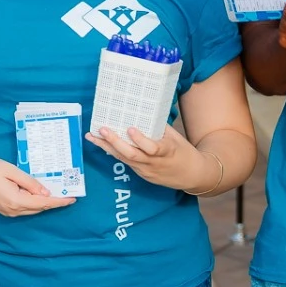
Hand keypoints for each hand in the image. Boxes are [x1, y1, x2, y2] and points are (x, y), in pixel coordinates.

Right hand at [0, 155, 75, 216]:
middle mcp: (12, 210)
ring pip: (31, 209)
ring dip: (43, 202)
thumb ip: (30, 182)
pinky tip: (37, 194)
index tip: (72, 199)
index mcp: (16, 201)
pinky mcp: (2, 209)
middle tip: (67, 192)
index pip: (43, 203)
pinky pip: (23, 208)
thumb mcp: (11, 171)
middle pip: (39, 208)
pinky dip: (33, 203)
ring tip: (56, 192)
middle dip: (53, 202)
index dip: (59, 201)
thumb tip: (45, 193)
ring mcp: (6, 211)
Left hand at [88, 122, 216, 192]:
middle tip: (102, 129)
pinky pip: (126, 163)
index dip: (140, 139)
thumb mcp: (175, 137)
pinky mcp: (142, 175)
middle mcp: (155, 163)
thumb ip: (158, 127)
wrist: (193, 175)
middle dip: (115, 142)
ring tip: (92, 136)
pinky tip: (101, 144)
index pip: (152, 148)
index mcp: (167, 151)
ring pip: (125, 160)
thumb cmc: (184, 152)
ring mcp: (147, 171)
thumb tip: (141, 111)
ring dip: (107, 147)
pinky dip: (113, 152)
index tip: (130, 129)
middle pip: (133, 155)